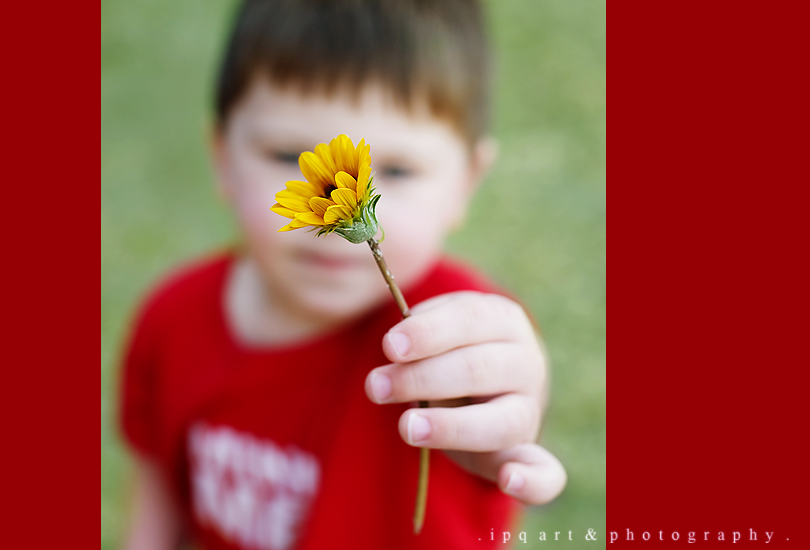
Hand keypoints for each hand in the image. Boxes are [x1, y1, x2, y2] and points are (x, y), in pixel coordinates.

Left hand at [364, 291, 565, 504]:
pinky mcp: (528, 455)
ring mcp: (530, 411)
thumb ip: (420, 331)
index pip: (469, 320)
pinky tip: (508, 481)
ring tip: (407, 427)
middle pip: (478, 369)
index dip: (429, 333)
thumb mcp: (439, 326)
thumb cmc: (452, 347)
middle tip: (376, 387)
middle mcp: (525, 363)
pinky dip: (531, 480)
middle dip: (422, 378)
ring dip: (452, 427)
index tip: (390, 346)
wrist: (491, 382)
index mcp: (503, 321)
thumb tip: (394, 347)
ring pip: (502, 422)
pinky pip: (545, 473)